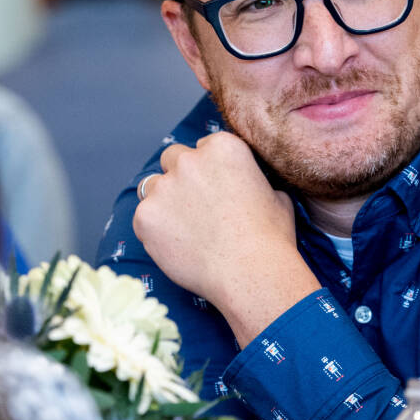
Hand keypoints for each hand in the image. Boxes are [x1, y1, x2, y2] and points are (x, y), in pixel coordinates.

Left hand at [132, 132, 319, 340]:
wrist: (251, 273)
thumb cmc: (270, 238)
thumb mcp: (276, 197)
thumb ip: (254, 182)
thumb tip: (251, 187)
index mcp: (222, 147)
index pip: (203, 147)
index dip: (208, 168)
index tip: (214, 187)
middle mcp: (189, 160)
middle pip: (172, 158)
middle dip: (181, 176)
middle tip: (194, 205)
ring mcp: (163, 188)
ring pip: (152, 187)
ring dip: (163, 201)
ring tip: (184, 228)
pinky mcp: (145, 216)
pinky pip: (143, 219)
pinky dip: (155, 231)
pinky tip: (177, 247)